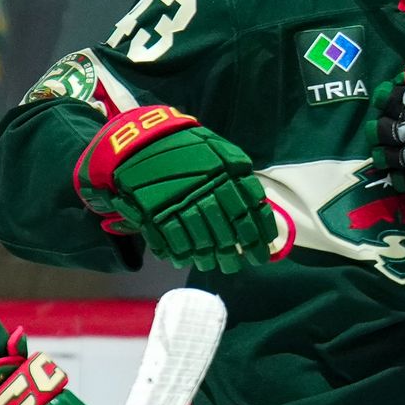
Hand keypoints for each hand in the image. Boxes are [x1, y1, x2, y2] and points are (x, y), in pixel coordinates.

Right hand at [76, 105, 277, 272]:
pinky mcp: (156, 215)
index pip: (249, 209)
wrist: (140, 140)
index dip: (259, 232)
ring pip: (202, 240)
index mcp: (223, 172)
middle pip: (228, 230)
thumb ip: (238, 172)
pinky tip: (188, 259)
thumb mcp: (217, 148)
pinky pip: (174, 241)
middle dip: (239, 251)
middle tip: (242, 262)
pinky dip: (182, 254)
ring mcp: (180, 204)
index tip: (264, 247)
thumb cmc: (184, 145)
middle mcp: (205, 190)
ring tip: (216, 264)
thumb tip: (258, 203)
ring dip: (212, 256)